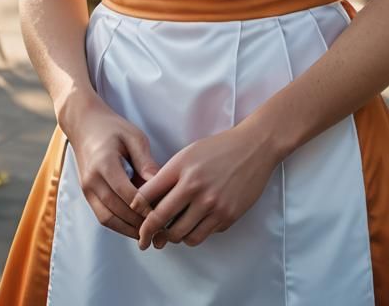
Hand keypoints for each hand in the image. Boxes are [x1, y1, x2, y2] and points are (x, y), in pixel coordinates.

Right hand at [64, 97, 161, 240]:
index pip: (126, 193)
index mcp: (104, 163)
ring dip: (128, 229)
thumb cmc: (113, 128)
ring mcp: (87, 189)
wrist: (84, 125)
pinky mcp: (87, 194)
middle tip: (161, 230)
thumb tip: (159, 184)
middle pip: (117, 210)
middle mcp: (92, 179)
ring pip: (108, 219)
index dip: (145, 207)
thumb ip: (145, 161)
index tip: (163, 215)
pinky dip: (119, 225)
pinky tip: (136, 226)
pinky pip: (103, 216)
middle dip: (139, 223)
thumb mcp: (134, 137)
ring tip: (150, 234)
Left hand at [130, 124, 276, 249]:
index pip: (147, 196)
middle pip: (160, 220)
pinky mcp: (227, 216)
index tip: (135, 218)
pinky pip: (203, 235)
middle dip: (148, 233)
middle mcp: (195, 187)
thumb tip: (148, 202)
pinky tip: (194, 225)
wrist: (254, 148)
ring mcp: (212, 204)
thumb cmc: (218, 149)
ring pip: (181, 235)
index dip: (137, 211)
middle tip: (145, 239)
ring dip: (172, 237)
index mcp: (181, 168)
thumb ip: (169, 176)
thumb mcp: (188, 154)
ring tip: (171, 233)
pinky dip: (194, 234)